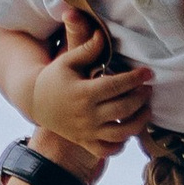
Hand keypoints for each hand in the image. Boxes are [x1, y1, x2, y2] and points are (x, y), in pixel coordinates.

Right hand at [24, 35, 150, 163]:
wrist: (35, 101)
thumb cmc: (55, 77)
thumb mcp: (67, 60)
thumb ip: (86, 48)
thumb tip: (102, 34)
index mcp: (84, 93)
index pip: (116, 86)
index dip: (135, 79)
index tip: (148, 73)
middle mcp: (87, 115)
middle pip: (123, 110)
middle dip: (140, 99)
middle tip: (148, 90)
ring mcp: (87, 132)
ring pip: (120, 134)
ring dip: (138, 123)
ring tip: (146, 110)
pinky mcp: (85, 142)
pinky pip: (107, 150)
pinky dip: (120, 145)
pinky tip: (127, 133)